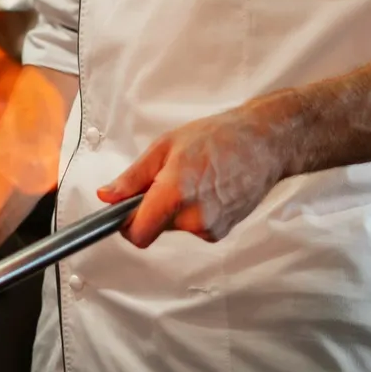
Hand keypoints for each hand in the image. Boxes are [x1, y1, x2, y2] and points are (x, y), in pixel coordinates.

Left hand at [97, 92, 301, 247]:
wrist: (263, 143)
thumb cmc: (217, 137)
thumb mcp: (165, 146)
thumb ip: (133, 177)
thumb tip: (106, 197)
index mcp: (175, 193)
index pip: (138, 234)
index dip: (127, 225)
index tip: (125, 210)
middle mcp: (194, 217)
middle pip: (155, 229)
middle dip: (153, 209)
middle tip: (168, 178)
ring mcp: (211, 228)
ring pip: (174, 228)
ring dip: (175, 210)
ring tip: (194, 179)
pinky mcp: (222, 232)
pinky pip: (193, 228)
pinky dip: (193, 213)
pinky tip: (209, 189)